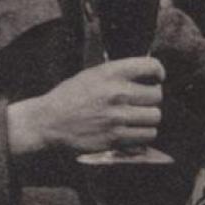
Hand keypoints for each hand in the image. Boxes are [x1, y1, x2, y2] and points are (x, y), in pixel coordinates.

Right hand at [6, 57, 164, 155]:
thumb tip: (148, 73)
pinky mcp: (115, 137)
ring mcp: (117, 117)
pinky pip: (147, 135)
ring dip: (148, 119)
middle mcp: (117, 93)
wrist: (46, 122)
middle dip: (151, 99)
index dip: (158, 72)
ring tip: (136, 118)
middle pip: (157, 95)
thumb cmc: (69, 97)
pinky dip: (142, 134)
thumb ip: (119, 73)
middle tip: (140, 102)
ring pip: (155, 117)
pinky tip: (132, 131)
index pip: (152, 66)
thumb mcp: (92, 75)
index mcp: (111, 73)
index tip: (155, 78)